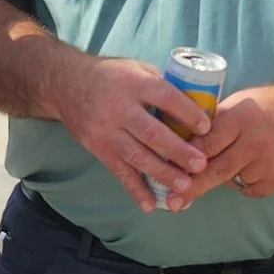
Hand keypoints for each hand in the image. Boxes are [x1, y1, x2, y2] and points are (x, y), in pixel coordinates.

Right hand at [50, 55, 210, 212]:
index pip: (165, 97)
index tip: (206, 126)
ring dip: (162, 173)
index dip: (187, 112)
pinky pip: (118, 171)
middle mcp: (119, 108)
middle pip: (152, 133)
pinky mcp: (98, 148)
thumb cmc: (110, 75)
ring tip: (185, 186)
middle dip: (178, 151)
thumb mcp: (136, 68)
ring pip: (137, 156)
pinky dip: (134, 189)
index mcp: (133, 83)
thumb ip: (161, 85)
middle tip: (200, 165)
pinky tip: (150, 204)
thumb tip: (195, 106)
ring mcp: (107, 131)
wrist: (66, 84)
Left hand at [176, 83, 273, 205]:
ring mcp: (270, 164)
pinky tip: (257, 164)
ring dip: (229, 173)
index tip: (167, 172)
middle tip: (172, 203)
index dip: (186, 159)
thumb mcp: (243, 102)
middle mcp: (256, 142)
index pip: (206, 143)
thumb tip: (184, 141)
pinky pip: (252, 189)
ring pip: (234, 180)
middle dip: (192, 187)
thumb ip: (217, 122)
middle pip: (216, 170)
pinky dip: (247, 180)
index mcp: (242, 117)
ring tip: (244, 155)